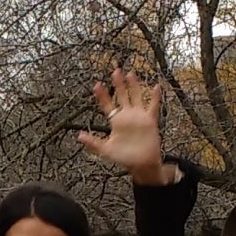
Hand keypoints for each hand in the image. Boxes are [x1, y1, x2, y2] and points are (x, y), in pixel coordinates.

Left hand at [73, 66, 177, 183]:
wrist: (142, 164)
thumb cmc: (124, 158)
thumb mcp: (105, 150)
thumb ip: (93, 143)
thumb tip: (79, 136)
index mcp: (115, 121)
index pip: (107, 105)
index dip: (102, 95)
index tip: (97, 85)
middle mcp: (127, 116)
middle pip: (122, 96)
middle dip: (118, 84)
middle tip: (115, 70)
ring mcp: (139, 117)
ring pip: (136, 96)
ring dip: (134, 86)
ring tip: (131, 73)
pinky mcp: (150, 121)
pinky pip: (153, 106)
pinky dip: (155, 97)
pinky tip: (156, 86)